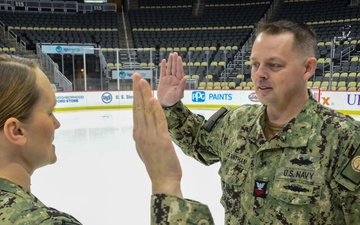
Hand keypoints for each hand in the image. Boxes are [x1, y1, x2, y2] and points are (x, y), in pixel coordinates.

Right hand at [132, 73, 182, 197]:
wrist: (163, 181)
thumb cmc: (157, 165)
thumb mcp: (146, 148)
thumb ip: (144, 136)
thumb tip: (142, 127)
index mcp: (138, 134)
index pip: (136, 111)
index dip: (136, 96)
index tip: (135, 83)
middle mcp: (141, 133)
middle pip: (139, 108)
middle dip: (138, 90)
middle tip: (136, 76)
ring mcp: (150, 136)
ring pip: (147, 112)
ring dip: (145, 95)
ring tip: (143, 82)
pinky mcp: (162, 140)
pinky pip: (158, 122)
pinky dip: (156, 110)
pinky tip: (153, 99)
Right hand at [157, 52, 186, 106]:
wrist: (165, 104)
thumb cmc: (173, 100)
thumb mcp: (178, 94)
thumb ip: (182, 85)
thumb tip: (186, 77)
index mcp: (179, 81)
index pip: (179, 71)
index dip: (179, 64)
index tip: (179, 57)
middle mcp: (174, 79)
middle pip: (174, 68)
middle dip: (175, 61)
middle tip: (175, 53)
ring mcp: (168, 79)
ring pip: (169, 68)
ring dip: (170, 62)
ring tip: (170, 54)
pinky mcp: (162, 80)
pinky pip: (163, 72)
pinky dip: (163, 66)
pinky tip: (163, 61)